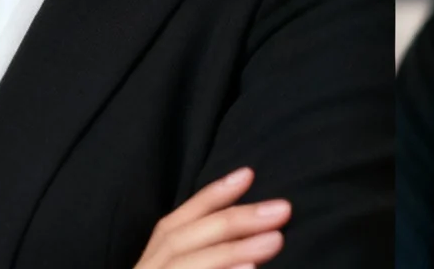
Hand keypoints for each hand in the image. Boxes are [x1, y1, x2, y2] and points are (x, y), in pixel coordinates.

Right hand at [134, 167, 290, 268]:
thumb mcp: (193, 261)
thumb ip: (210, 249)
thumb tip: (259, 231)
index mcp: (151, 263)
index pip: (173, 225)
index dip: (209, 197)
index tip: (248, 174)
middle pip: (180, 240)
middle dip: (231, 221)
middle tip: (282, 210)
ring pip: (182, 264)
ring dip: (231, 251)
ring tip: (274, 241)